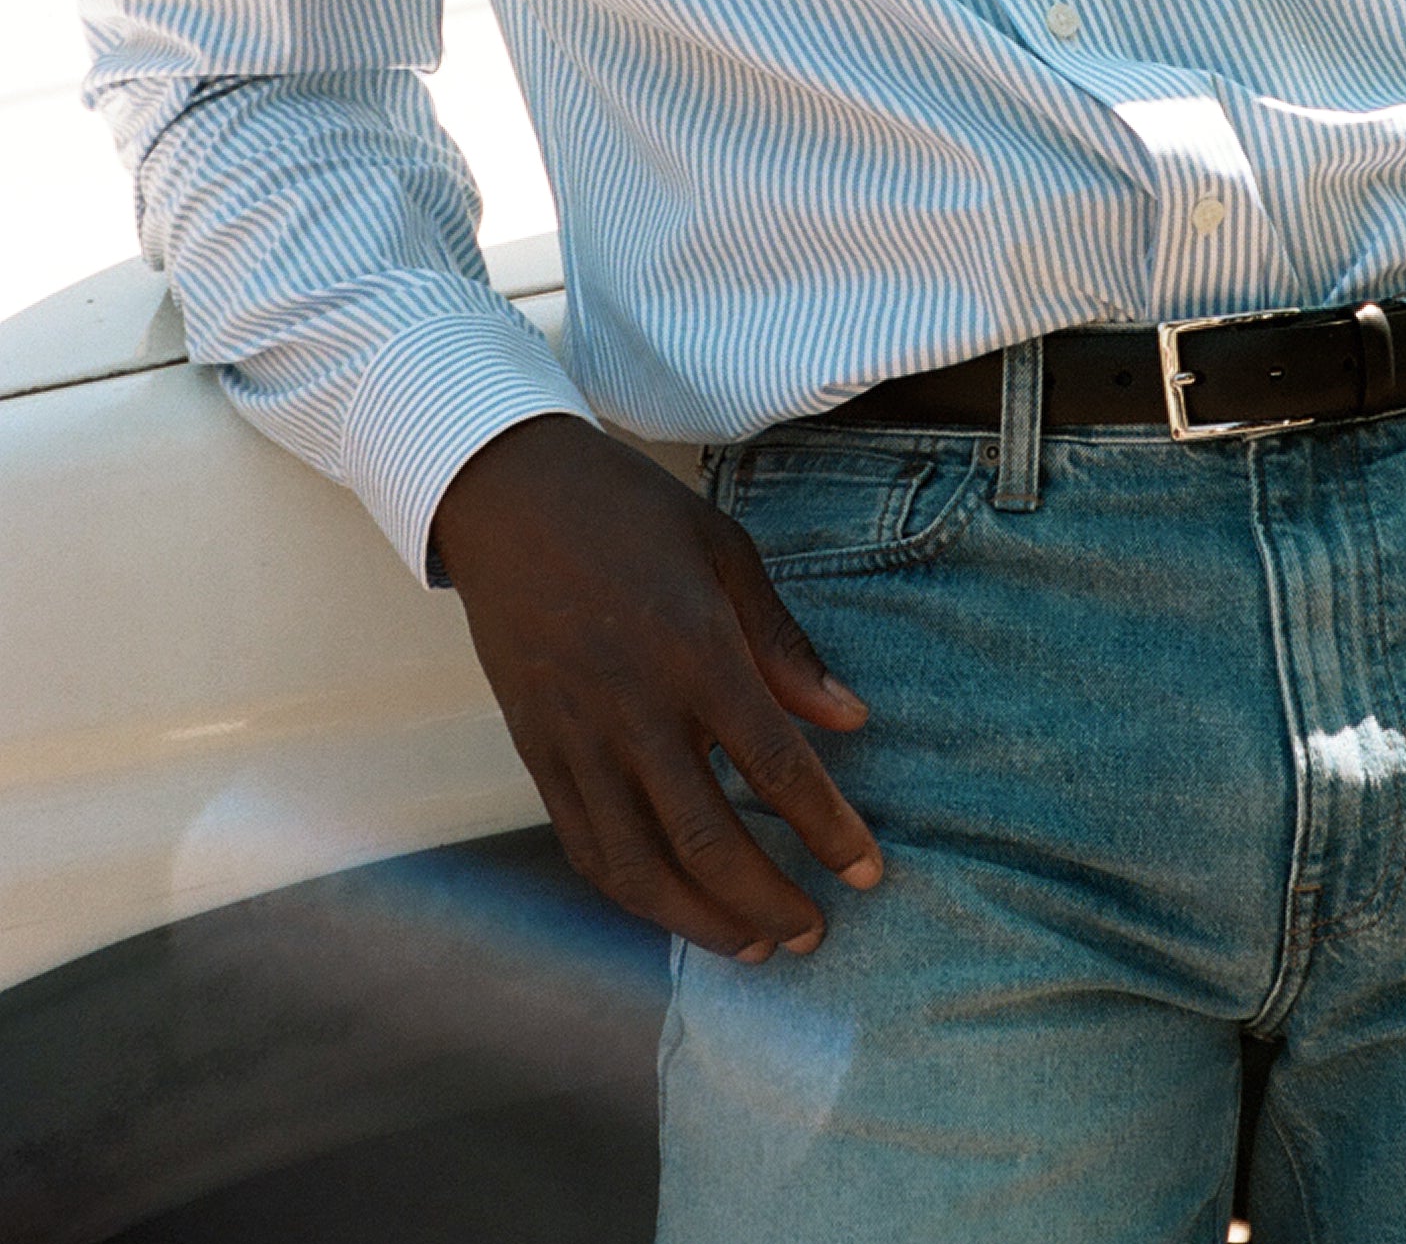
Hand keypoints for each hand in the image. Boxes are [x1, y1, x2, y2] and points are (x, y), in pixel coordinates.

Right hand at [431, 414, 882, 957]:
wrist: (506, 492)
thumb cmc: (629, 511)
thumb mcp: (725, 551)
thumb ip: (785, 646)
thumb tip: (851, 719)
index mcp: (694, 651)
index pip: (775, 767)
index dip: (828, 831)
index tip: (868, 873)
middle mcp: (633, 708)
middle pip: (708, 841)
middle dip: (770, 899)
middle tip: (815, 933)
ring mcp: (576, 737)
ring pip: (639, 866)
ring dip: (701, 921)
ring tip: (753, 943)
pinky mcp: (536, 749)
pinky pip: (584, 844)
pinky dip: (632, 892)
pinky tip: (672, 905)